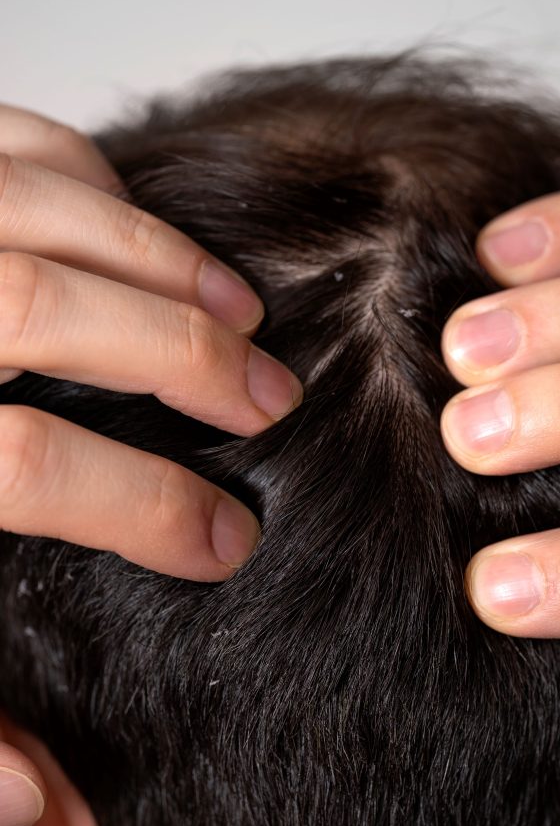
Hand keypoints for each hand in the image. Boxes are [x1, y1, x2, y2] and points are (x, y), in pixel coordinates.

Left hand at [0, 105, 301, 582]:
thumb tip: (71, 685)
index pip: (28, 465)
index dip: (145, 508)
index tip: (224, 540)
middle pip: (42, 310)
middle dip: (182, 356)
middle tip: (268, 399)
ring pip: (41, 210)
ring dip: (160, 258)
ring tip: (237, 310)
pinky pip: (12, 140)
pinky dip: (91, 175)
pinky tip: (136, 221)